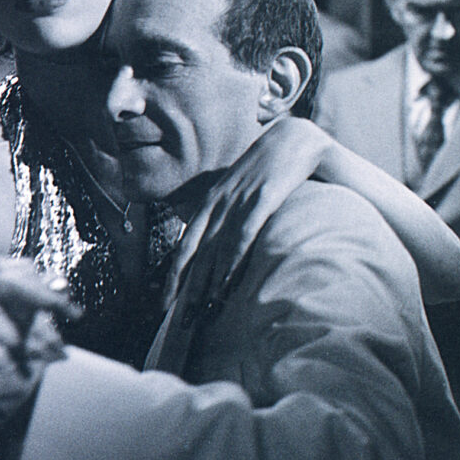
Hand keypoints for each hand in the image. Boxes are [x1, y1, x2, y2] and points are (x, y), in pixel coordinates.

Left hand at [166, 117, 333, 312]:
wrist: (295, 138)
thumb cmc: (269, 169)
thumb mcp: (241, 190)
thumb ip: (228, 213)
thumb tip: (219, 246)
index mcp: (211, 201)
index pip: (185, 245)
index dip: (174, 276)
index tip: (164, 304)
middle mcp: (218, 201)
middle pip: (195, 252)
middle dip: (186, 289)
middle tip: (180, 321)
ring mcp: (238, 199)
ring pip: (215, 248)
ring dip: (207, 283)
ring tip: (201, 312)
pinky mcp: (262, 198)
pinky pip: (242, 235)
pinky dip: (231, 260)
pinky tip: (227, 283)